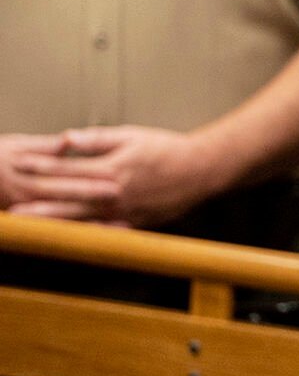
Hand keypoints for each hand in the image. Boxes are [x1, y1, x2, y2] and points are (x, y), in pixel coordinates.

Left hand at [5, 126, 209, 225]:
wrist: (202, 169)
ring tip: (30, 226)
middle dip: (36, 203)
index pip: (67, 167)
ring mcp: (123, 212)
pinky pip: (104, 233)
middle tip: (10, 209)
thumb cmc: (168, 148)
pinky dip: (84, 237)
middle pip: (68, 199)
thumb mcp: (132, 135)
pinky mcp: (134, 223)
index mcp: (112, 168)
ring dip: (53, 223)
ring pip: (80, 219)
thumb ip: (97, 139)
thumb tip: (66, 137)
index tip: (18, 164)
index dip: (40, 166)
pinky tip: (68, 240)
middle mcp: (114, 193)